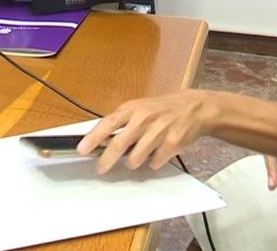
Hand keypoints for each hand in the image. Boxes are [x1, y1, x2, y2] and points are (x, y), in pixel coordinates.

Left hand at [77, 89, 214, 173]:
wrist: (194, 108)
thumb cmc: (161, 109)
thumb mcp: (138, 108)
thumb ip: (120, 123)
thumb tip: (98, 140)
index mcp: (132, 109)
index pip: (108, 123)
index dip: (93, 138)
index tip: (82, 149)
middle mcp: (144, 119)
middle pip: (119, 144)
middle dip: (106, 160)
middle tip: (100, 168)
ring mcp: (159, 131)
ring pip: (135, 159)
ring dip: (132, 162)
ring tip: (137, 155)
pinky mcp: (172, 144)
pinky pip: (153, 163)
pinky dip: (151, 162)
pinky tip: (156, 152)